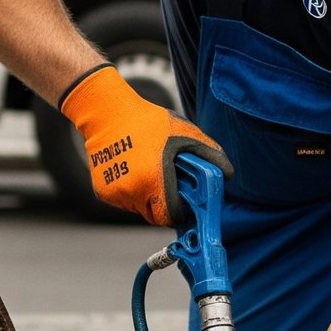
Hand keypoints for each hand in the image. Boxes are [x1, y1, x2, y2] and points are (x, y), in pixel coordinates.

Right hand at [58, 62, 230, 225]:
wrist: (107, 113)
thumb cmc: (147, 121)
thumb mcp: (184, 133)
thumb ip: (208, 154)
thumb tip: (228, 174)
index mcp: (152, 180)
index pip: (170, 217)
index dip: (180, 213)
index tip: (184, 206)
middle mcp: (131, 192)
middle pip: (154, 216)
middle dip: (164, 207)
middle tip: (169, 187)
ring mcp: (115, 193)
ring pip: (138, 208)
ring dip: (146, 199)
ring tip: (150, 172)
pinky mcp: (103, 192)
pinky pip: (124, 200)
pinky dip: (130, 192)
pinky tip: (133, 170)